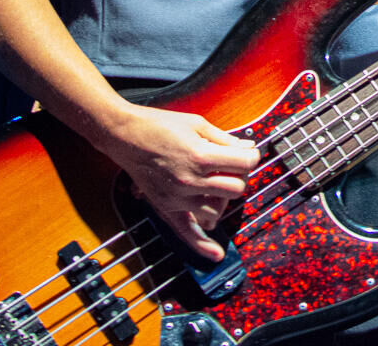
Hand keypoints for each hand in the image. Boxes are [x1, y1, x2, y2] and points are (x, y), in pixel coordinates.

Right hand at [98, 103, 260, 260]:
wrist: (125, 135)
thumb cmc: (159, 125)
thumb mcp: (197, 124)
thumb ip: (225, 139)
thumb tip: (248, 148)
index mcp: (200, 155)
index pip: (244, 163)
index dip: (252, 156)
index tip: (249, 153)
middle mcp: (190, 180)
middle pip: (236, 188)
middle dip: (240, 176)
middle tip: (232, 166)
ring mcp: (177, 197)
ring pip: (219, 209)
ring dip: (223, 198)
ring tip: (216, 184)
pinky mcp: (166, 207)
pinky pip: (187, 232)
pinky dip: (201, 245)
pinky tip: (216, 254)